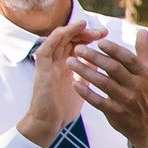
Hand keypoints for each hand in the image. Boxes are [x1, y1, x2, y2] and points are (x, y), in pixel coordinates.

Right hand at [17, 20, 95, 147]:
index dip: (90, 37)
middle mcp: (56, 61)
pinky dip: (54, 39)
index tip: (106, 35)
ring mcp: (47, 64)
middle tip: (101, 31)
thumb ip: (88, 71)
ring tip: (84, 24)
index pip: (77, 44)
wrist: (50, 122)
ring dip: (70, 31)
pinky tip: (65, 33)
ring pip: (56, 40)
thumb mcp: (82, 84)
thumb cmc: (65, 106)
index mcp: (66, 64)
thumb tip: (103, 60)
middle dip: (84, 32)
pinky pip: (45, 49)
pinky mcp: (40, 70)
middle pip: (69, 39)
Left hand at [73, 26, 147, 147]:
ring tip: (70, 62)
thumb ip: (144, 52)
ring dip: (85, 71)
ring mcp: (126, 100)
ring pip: (104, 83)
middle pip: (113, 68)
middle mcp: (136, 86)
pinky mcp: (116, 113)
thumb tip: (142, 30)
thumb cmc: (144, 94)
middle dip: (94, 57)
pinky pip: (98, 101)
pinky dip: (86, 92)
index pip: (128, 58)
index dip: (114, 49)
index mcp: (144, 74)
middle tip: (77, 49)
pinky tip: (74, 84)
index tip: (98, 41)